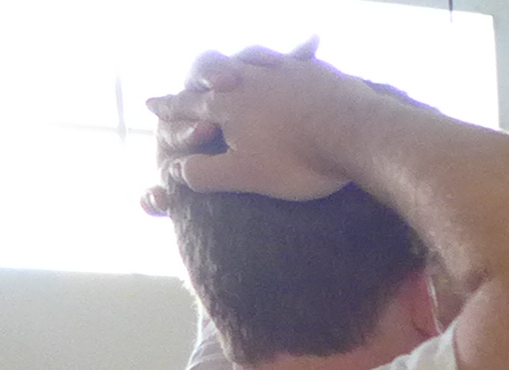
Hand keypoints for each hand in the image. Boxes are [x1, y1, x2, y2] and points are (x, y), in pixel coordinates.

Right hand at [147, 45, 381, 206]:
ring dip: (238, 63)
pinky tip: (299, 55)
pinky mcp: (317, 71)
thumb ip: (204, 173)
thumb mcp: (244, 175)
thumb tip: (175, 170)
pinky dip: (287, 58)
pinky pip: (295, 59)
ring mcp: (285, 71)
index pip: (186, 105)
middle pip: (213, 71)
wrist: (356, 133)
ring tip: (235, 69)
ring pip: (250, 59)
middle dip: (197, 78)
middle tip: (193, 83)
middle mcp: (250, 79)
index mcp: (227, 105)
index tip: (151, 104)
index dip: (168, 108)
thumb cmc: (299, 159)